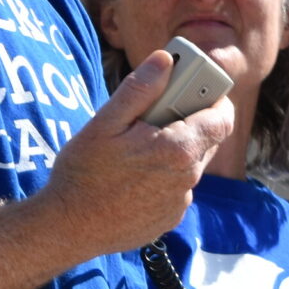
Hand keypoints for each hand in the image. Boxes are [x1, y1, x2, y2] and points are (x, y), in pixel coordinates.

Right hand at [33, 50, 232, 254]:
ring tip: (134, 151)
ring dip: (172, 152)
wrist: (67, 228)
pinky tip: (131, 179)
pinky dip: (162, 178)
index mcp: (178, 149)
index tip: (195, 90)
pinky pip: (175, 189)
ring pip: (189, 166)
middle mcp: (187, 178)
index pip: (222, 118)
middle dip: (188, 122)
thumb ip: (140, 89)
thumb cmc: (83, 173)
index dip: (215, 99)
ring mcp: (179, 202)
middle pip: (206, 140)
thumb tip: (165, 59)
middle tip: (153, 116)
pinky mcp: (168, 219)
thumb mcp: (105, 123)